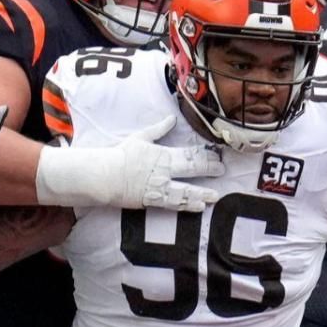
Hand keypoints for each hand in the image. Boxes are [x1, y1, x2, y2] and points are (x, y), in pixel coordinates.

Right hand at [35, 112, 225, 210]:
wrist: (104, 175)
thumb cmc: (121, 155)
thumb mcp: (140, 138)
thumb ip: (158, 130)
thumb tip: (172, 119)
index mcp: (163, 154)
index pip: (190, 153)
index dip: (206, 154)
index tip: (218, 154)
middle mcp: (164, 171)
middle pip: (192, 169)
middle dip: (209, 169)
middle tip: (222, 170)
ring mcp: (159, 187)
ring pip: (186, 190)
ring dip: (201, 193)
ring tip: (215, 196)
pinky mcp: (153, 200)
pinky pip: (173, 204)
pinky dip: (186, 206)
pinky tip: (198, 207)